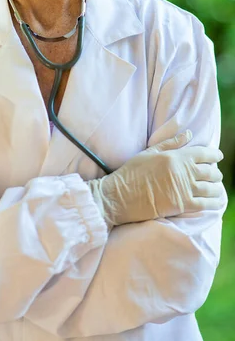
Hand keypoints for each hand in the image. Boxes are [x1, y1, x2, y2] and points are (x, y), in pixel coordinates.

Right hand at [87, 129, 224, 229]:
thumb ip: (170, 143)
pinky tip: (216, 202)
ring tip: (216, 188)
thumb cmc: (132, 172)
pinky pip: (205, 204)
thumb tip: (188, 134)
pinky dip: (214, 203)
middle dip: (216, 173)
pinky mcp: (183, 205)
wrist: (121, 195)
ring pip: (211, 188)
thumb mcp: (149, 152)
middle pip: (210, 172)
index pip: (204, 153)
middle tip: (216, 174)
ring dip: (216, 187)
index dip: (214, 154)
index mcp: (176, 157)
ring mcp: (184, 189)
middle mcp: (184, 172)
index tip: (218, 156)